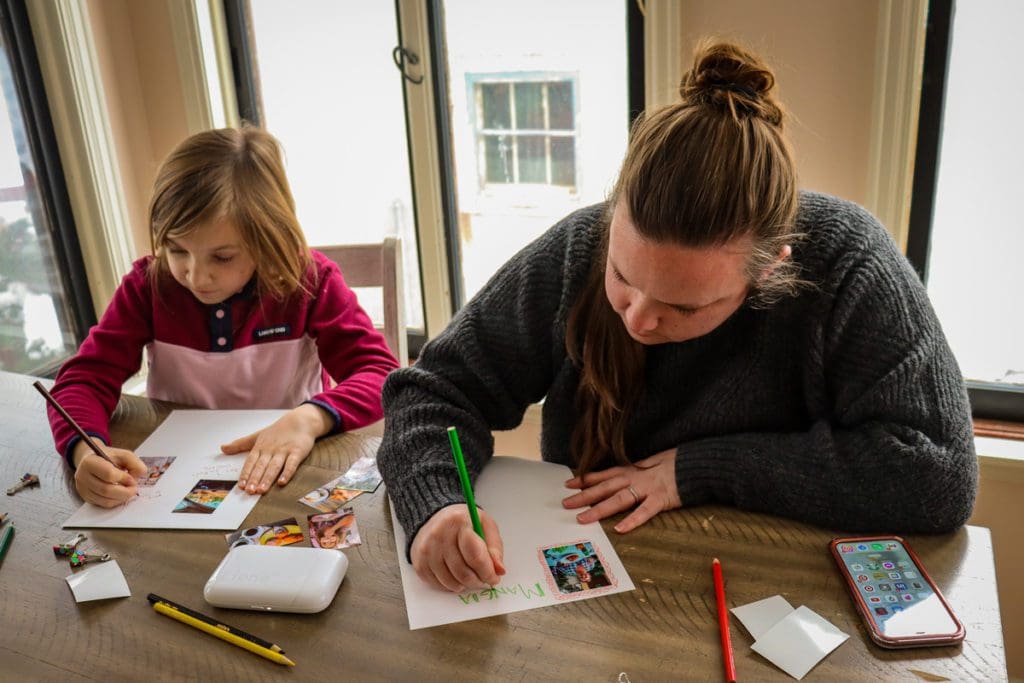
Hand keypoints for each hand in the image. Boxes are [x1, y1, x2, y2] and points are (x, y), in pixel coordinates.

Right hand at [72, 440, 146, 507]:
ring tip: (129, 491)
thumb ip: (134, 462)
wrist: (92, 460)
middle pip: (105, 490)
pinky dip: (115, 501)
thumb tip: (141, 473)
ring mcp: (82, 488)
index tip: (132, 479)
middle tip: (134, 489)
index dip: (123, 478)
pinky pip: (102, 504)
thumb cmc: (108, 457)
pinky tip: (121, 495)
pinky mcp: (86, 497)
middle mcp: (82, 476)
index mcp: (90, 461)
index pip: (108, 474)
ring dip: (121, 498)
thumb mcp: (123, 454)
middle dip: (124, 491)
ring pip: (104, 499)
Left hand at [223, 404, 332, 493]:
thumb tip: (222, 448)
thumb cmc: (278, 431)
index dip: (245, 474)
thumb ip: (240, 444)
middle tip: (249, 491)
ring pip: (274, 467)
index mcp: (260, 447)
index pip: (250, 462)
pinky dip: (287, 473)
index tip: (241, 486)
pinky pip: (292, 464)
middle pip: (261, 466)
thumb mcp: (257, 436)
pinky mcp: (297, 452)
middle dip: (255, 479)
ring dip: (267, 478)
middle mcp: (271, 450)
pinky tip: (282, 482)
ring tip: (262, 490)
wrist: (299, 420)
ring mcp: (284, 451)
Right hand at [411, 504, 505, 592]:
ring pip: (450, 581)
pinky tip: (455, 578)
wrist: (435, 516)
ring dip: (464, 585)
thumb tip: (499, 571)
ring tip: (470, 578)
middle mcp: (439, 535)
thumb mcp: (485, 526)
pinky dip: (449, 586)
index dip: (488, 572)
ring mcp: (426, 549)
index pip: (476, 556)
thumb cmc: (463, 522)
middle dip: (477, 581)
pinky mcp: (418, 561)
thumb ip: (495, 548)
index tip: (494, 578)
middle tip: (483, 580)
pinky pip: (436, 584)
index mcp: (459, 522)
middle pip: (462, 572)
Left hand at [562, 448, 681, 532]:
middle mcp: (635, 478)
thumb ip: (635, 472)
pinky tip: (620, 529)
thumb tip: (621, 479)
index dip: (585, 479)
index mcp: (631, 470)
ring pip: (618, 500)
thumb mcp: (649, 464)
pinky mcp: (661, 499)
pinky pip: (644, 512)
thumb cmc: (674, 464)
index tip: (568, 484)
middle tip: (565, 504)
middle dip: (584, 496)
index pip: (603, 475)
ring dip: (599, 509)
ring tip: (583, 518)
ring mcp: (647, 489)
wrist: (696, 463)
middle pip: (604, 488)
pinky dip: (632, 520)